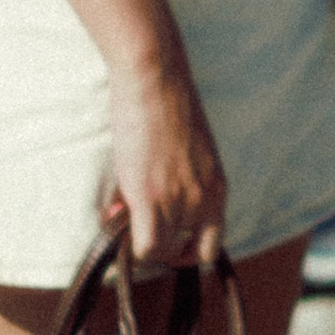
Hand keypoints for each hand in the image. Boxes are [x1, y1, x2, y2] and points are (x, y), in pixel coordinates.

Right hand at [101, 45, 228, 267]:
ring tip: (123, 216)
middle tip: (144, 235)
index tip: (168, 239)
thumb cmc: (165, 105)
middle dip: (169, 253)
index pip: (215, 241)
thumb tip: (126, 212)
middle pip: (195, 253)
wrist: (155, 80)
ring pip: (163, 252)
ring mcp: (178, 200)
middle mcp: (204, 199)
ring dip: (143, 244)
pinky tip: (117, 224)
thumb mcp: (182, 152)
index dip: (190, 248)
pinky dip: (132, 250)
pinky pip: (145, 247)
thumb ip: (167, 184)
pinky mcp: (150, 197)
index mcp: (217, 186)